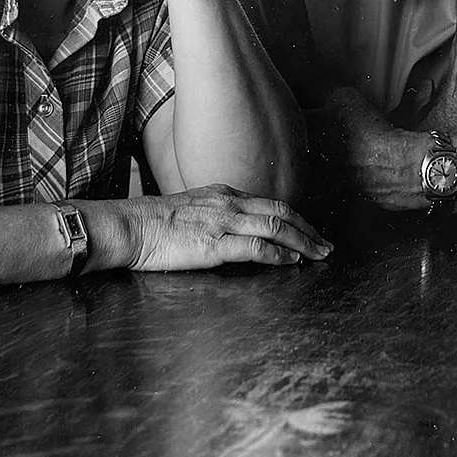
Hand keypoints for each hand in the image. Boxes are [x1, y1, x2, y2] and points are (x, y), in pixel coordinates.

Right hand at [113, 184, 331, 269]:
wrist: (129, 226)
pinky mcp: (214, 244)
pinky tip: (291, 262)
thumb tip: (234, 230)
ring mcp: (223, 222)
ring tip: (318, 255)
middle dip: (308, 230)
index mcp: (224, 194)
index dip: (295, 218)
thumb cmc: (154, 223)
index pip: (270, 203)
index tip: (310, 231)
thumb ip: (217, 215)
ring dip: (302, 243)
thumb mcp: (192, 208)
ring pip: (275, 227)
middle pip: (281, 211)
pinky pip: (255, 247)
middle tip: (326, 245)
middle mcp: (229, 204)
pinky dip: (278, 255)